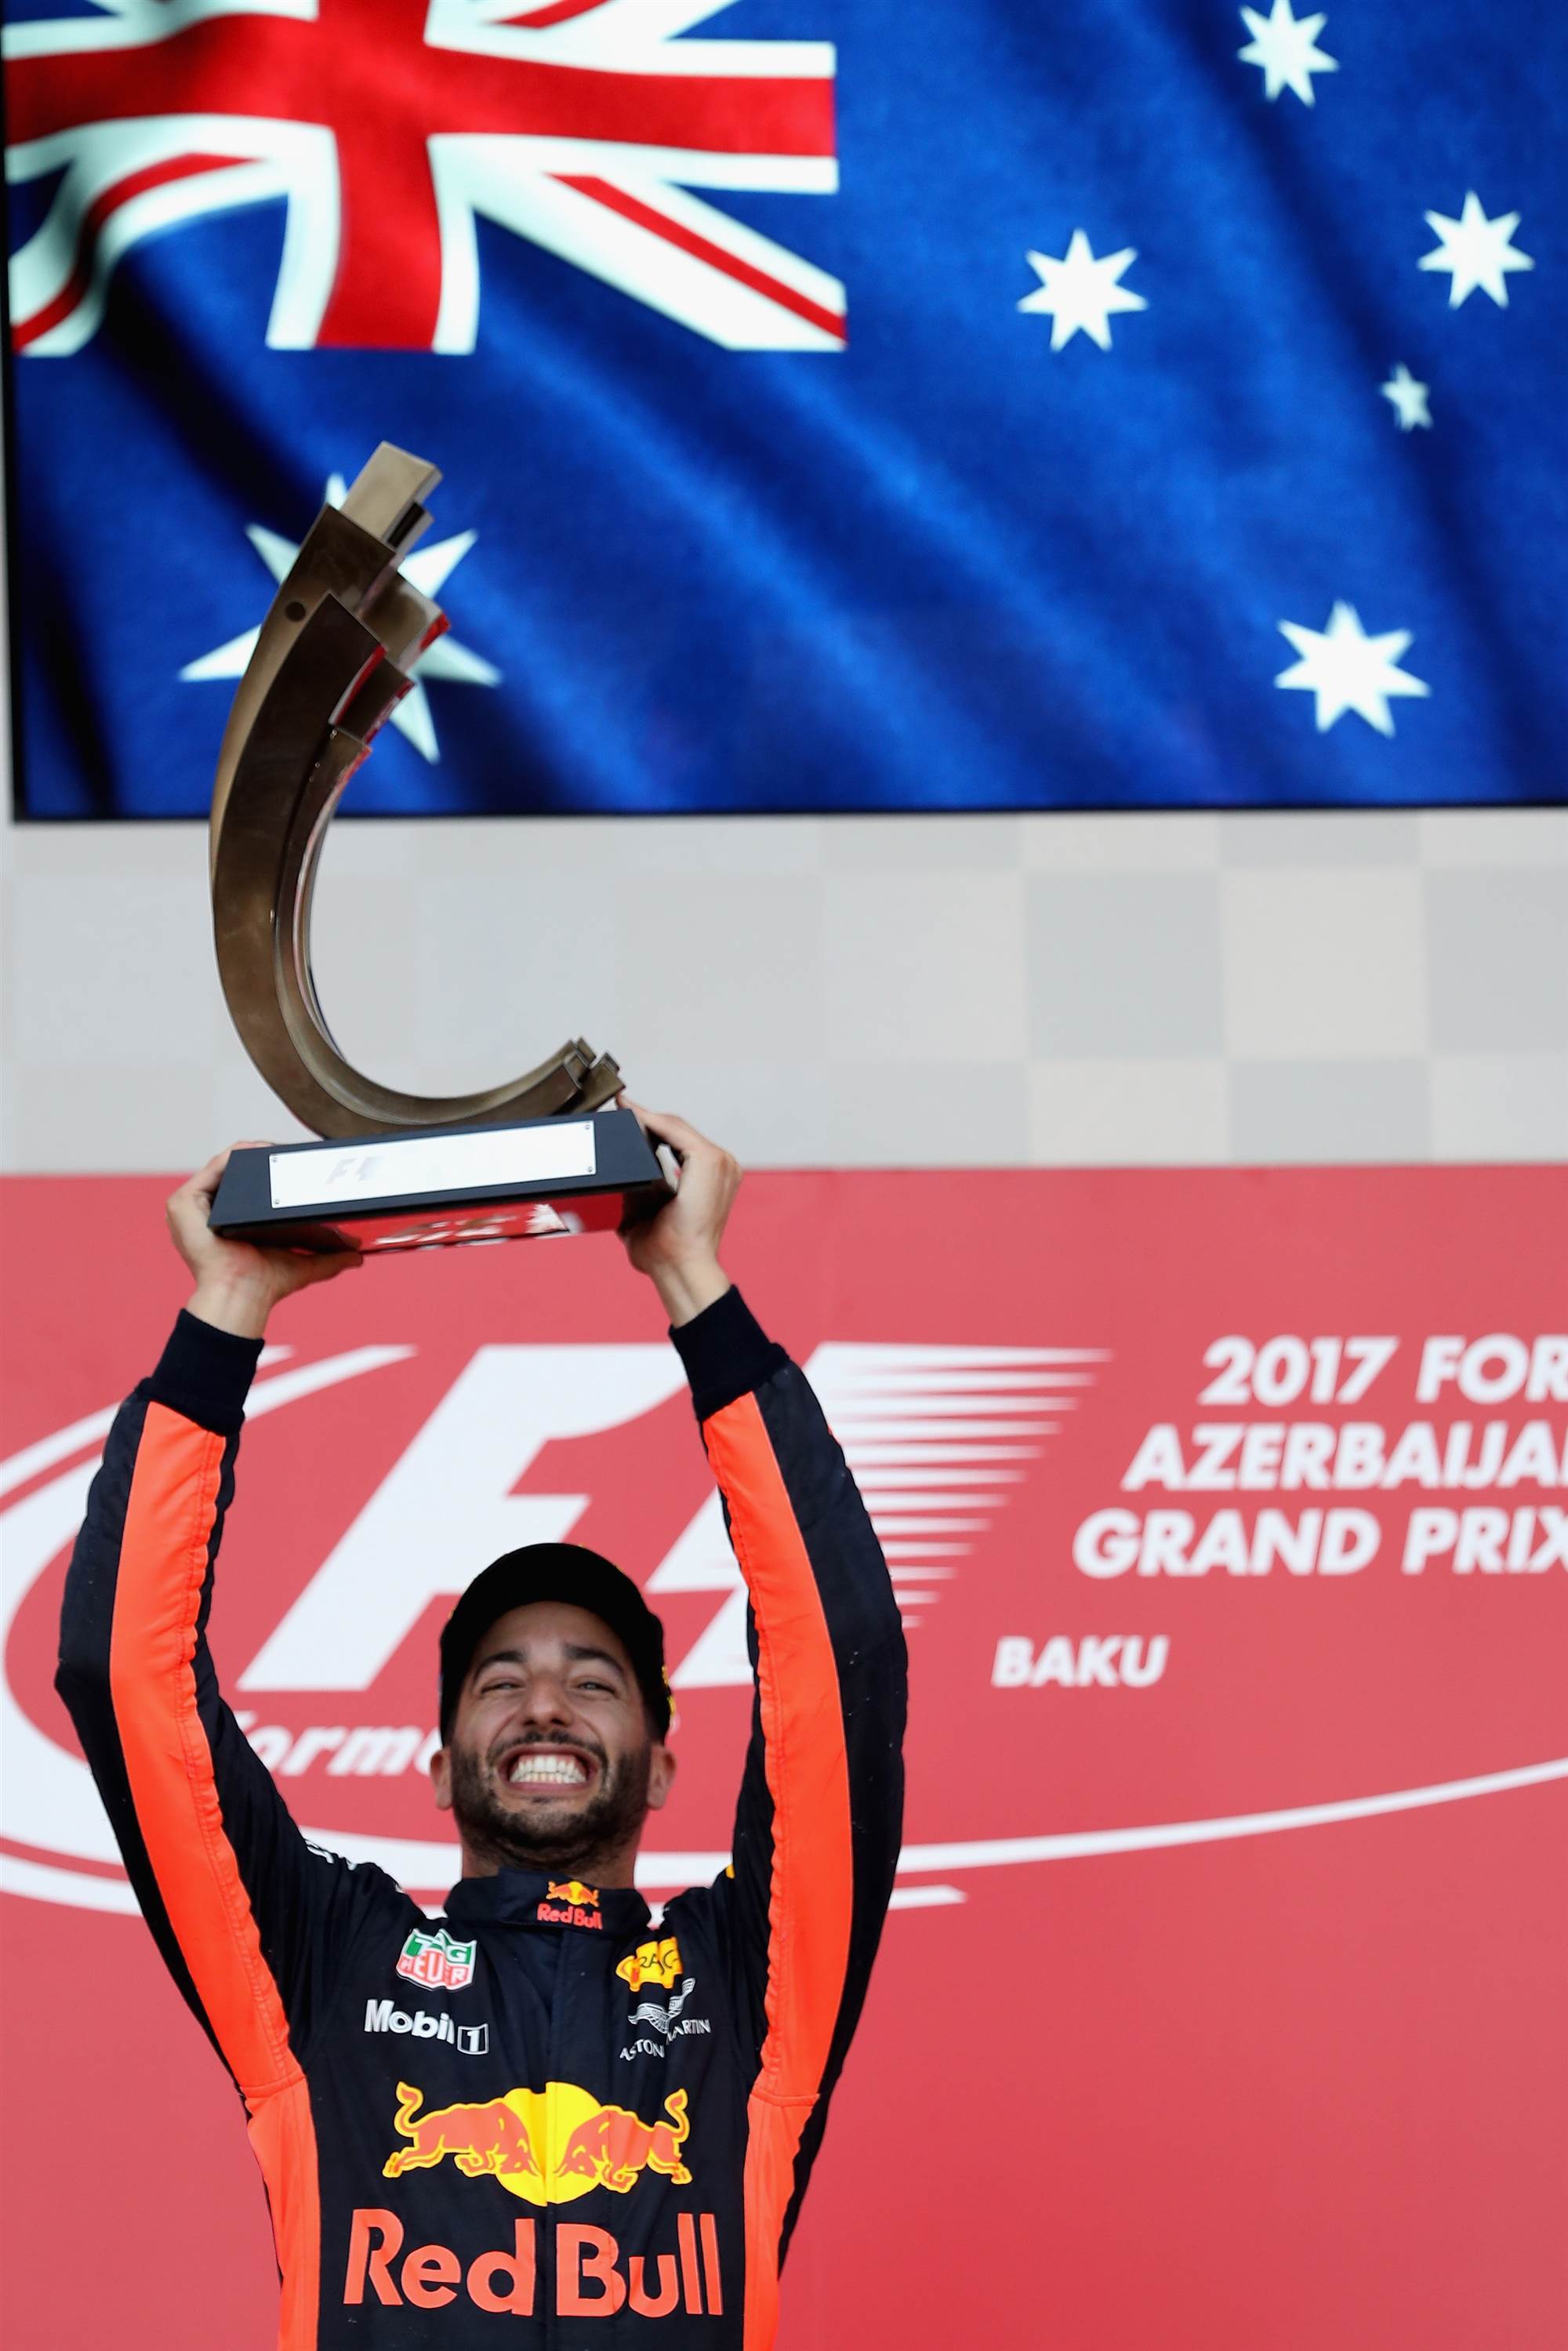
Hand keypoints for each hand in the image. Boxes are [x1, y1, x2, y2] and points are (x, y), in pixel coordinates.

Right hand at [168, 1146, 362, 1338]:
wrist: (243, 1296)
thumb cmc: (264, 1285)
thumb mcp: (303, 1265)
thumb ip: (330, 1259)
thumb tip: (356, 1256)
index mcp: (225, 1222)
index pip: (246, 1186)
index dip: (270, 1171)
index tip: (295, 1161)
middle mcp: (206, 1213)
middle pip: (236, 1174)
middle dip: (263, 1159)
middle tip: (291, 1151)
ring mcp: (192, 1208)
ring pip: (226, 1167)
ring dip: (252, 1153)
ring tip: (278, 1148)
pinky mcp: (183, 1204)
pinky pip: (213, 1168)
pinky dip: (236, 1156)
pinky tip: (257, 1151)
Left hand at [616, 1100, 738, 1326]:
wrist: (678, 1267)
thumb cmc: (665, 1251)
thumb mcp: (646, 1212)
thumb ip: (639, 1189)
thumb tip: (619, 1170)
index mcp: (713, 1178)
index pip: (681, 1143)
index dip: (653, 1128)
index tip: (627, 1115)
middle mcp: (722, 1166)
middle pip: (679, 1131)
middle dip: (647, 1119)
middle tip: (620, 1107)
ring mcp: (719, 1162)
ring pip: (676, 1127)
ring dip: (647, 1117)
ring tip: (622, 1108)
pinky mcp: (709, 1160)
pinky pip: (674, 1130)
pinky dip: (651, 1121)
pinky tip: (631, 1116)